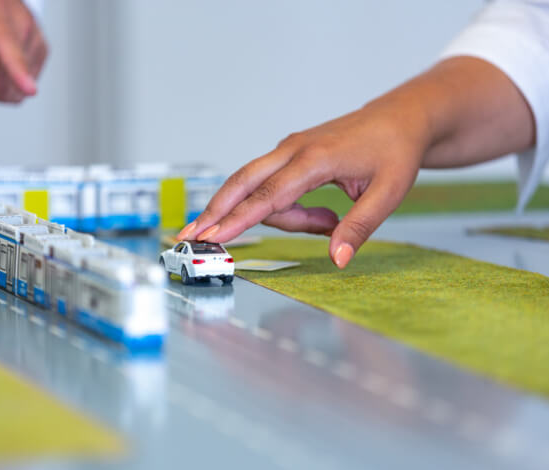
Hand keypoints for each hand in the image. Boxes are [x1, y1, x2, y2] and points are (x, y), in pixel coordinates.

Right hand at [178, 102, 427, 268]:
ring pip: (259, 190)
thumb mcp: (388, 193)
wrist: (400, 117)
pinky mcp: (289, 155)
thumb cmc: (395, 151)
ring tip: (329, 223)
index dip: (238, 219)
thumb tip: (337, 260)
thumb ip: (359, 227)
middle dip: (215, 211)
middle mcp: (293, 151)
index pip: (268, 195)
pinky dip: (284, 208)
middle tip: (190, 237)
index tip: (212, 235)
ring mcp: (288, 150)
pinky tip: (321, 216)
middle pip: (242, 183)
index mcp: (315, 159)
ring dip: (283, 219)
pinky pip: (272, 186)